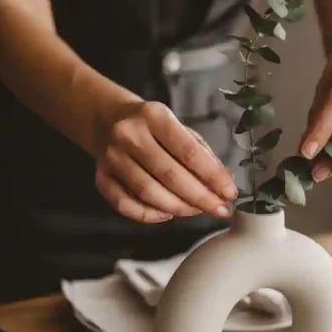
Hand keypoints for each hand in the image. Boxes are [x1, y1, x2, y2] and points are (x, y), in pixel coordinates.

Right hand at [94, 101, 236, 222]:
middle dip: (201, 198)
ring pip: (148, 193)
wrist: (108, 119)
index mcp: (154, 116)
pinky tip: (168, 214)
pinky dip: (150, 215)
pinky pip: (125, 205)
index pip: (188, 151)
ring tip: (198, 211)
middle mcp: (129, 134)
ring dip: (179, 208)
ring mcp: (112, 157)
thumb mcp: (180, 129)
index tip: (230, 193)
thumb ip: (203, 154)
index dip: (212, 176)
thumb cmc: (154, 127)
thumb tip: (226, 182)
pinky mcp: (101, 176)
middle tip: (221, 210)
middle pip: (170, 175)